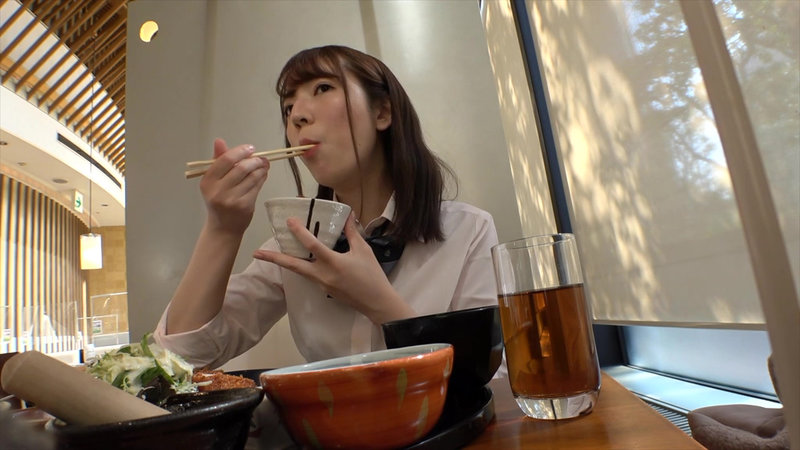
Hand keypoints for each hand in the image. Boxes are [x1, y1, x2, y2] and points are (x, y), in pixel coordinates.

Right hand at [200, 138, 269, 234]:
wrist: (223, 228)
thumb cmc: (218, 200)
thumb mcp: (214, 181)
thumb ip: (219, 160)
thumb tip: (219, 141)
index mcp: (207, 181)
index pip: (225, 160)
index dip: (240, 151)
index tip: (250, 148)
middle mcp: (218, 191)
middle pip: (241, 168)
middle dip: (254, 160)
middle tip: (260, 158)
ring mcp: (232, 199)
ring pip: (252, 177)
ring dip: (261, 169)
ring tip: (264, 165)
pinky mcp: (245, 206)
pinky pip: (257, 187)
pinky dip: (262, 178)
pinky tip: (263, 175)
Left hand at [253, 214, 414, 323]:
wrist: (376, 303)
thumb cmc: (372, 275)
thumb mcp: (363, 251)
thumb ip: (352, 233)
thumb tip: (348, 215)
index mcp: (333, 263)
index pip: (312, 245)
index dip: (299, 232)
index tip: (289, 221)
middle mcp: (322, 275)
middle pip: (293, 265)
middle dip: (274, 259)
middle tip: (256, 253)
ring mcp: (321, 284)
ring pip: (298, 271)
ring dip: (285, 262)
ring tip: (272, 254)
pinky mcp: (323, 290)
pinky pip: (309, 275)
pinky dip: (302, 266)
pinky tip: (300, 259)